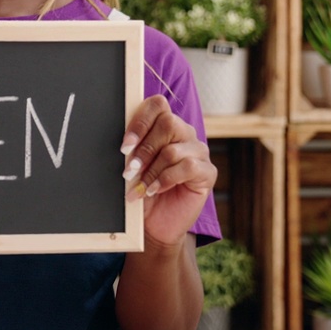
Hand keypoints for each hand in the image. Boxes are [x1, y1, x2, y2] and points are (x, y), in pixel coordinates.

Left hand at [121, 95, 215, 246]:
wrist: (155, 224)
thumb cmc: (143, 191)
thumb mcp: (134, 166)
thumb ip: (133, 148)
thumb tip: (124, 142)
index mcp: (167, 126)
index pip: (158, 105)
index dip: (140, 121)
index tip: (124, 146)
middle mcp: (185, 134)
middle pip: (168, 123)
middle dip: (144, 149)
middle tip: (129, 170)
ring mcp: (199, 152)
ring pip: (173, 150)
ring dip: (151, 170)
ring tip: (138, 187)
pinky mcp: (207, 172)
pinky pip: (187, 167)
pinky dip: (165, 179)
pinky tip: (154, 190)